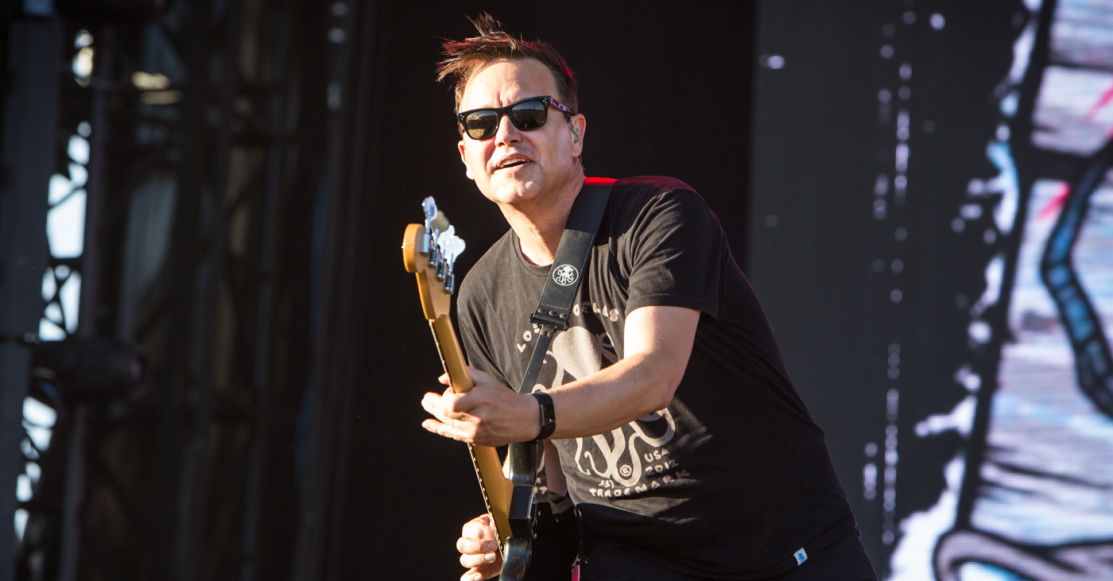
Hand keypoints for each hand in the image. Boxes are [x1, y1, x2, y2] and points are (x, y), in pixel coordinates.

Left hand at [421, 367, 539, 445]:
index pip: (453, 403)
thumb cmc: (504, 398)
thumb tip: (443, 378)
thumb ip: (466, 375)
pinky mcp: (475, 440)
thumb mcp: (488, 380)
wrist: (522, 420)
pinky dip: (438, 428)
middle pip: (447, 414)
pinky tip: (428, 423)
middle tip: (426, 398)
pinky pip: (452, 434)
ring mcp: (476, 431)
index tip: (448, 391)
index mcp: (482, 400)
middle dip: (433, 404)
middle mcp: (478, 418)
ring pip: (448, 424)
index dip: (445, 397)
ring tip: (427, 405)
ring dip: (434, 414)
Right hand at [457, 514, 500, 580]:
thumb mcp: (500, 524)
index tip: (496, 536)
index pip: (472, 530)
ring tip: (492, 557)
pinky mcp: (477, 571)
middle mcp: (468, 544)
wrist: (507, 542)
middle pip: (463, 545)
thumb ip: (497, 524)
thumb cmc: (501, 530)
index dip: (484, 534)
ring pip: (465, 560)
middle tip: (494, 547)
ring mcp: (471, 558)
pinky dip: (470, 578)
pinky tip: (478, 577)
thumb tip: (493, 526)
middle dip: (479, 546)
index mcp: (472, 528)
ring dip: (479, 559)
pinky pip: (466, 577)